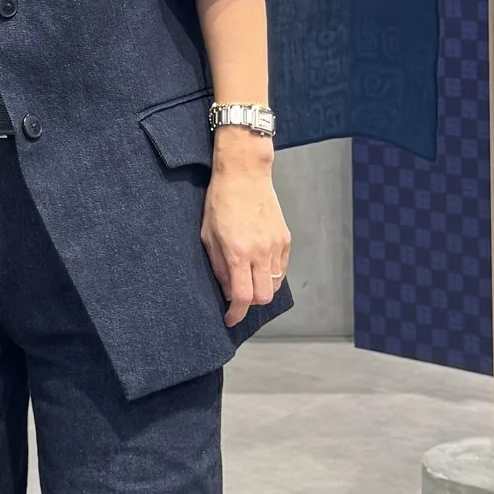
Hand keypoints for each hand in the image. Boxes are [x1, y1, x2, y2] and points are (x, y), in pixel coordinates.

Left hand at [202, 139, 289, 327]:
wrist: (245, 174)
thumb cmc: (220, 201)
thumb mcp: (208, 236)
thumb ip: (219, 267)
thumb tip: (228, 291)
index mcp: (238, 252)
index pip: (242, 297)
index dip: (236, 314)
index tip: (229, 319)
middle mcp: (261, 252)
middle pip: (263, 297)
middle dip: (249, 303)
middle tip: (236, 297)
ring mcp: (276, 245)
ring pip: (275, 284)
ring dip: (261, 289)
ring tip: (247, 279)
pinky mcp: (285, 238)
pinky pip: (282, 268)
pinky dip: (271, 274)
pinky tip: (258, 265)